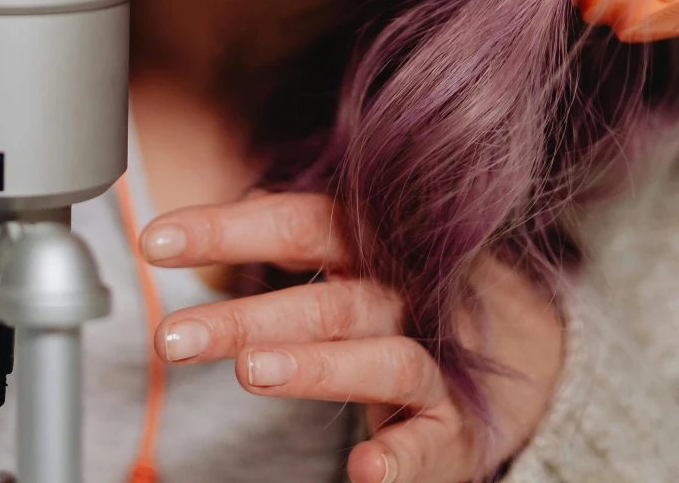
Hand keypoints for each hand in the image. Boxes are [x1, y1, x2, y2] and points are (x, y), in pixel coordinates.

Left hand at [140, 192, 563, 482]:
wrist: (522, 350)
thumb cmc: (405, 302)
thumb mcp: (355, 258)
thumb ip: (289, 238)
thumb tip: (188, 225)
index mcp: (372, 248)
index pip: (299, 221)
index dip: (227, 227)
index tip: (155, 240)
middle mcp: (406, 298)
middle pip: (328, 300)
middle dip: (247, 318)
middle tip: (173, 337)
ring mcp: (438, 363)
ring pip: (382, 359)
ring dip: (316, 367)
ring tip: (252, 374)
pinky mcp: (456, 430)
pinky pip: (430, 444)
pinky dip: (401, 460)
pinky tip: (367, 473)